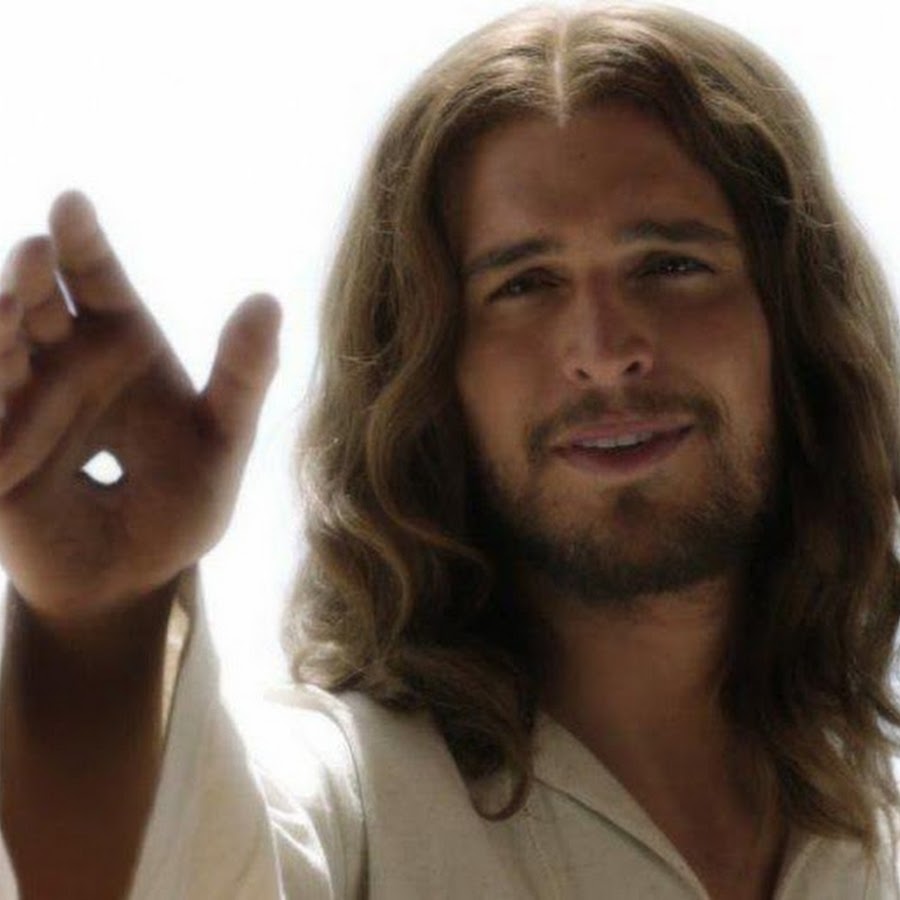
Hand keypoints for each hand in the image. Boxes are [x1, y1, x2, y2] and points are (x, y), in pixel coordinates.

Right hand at [0, 192, 280, 622]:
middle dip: (32, 277)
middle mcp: (65, 366)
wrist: (139, 580)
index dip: (83, 244)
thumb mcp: (223, 439)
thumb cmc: (184, 505)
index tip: (72, 202)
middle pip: (39, 306)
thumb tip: (268, 300)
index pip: (97, 282)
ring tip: (12, 304)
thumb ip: (243, 376)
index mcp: (122, 348)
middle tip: (38, 249)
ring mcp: (21, 407)